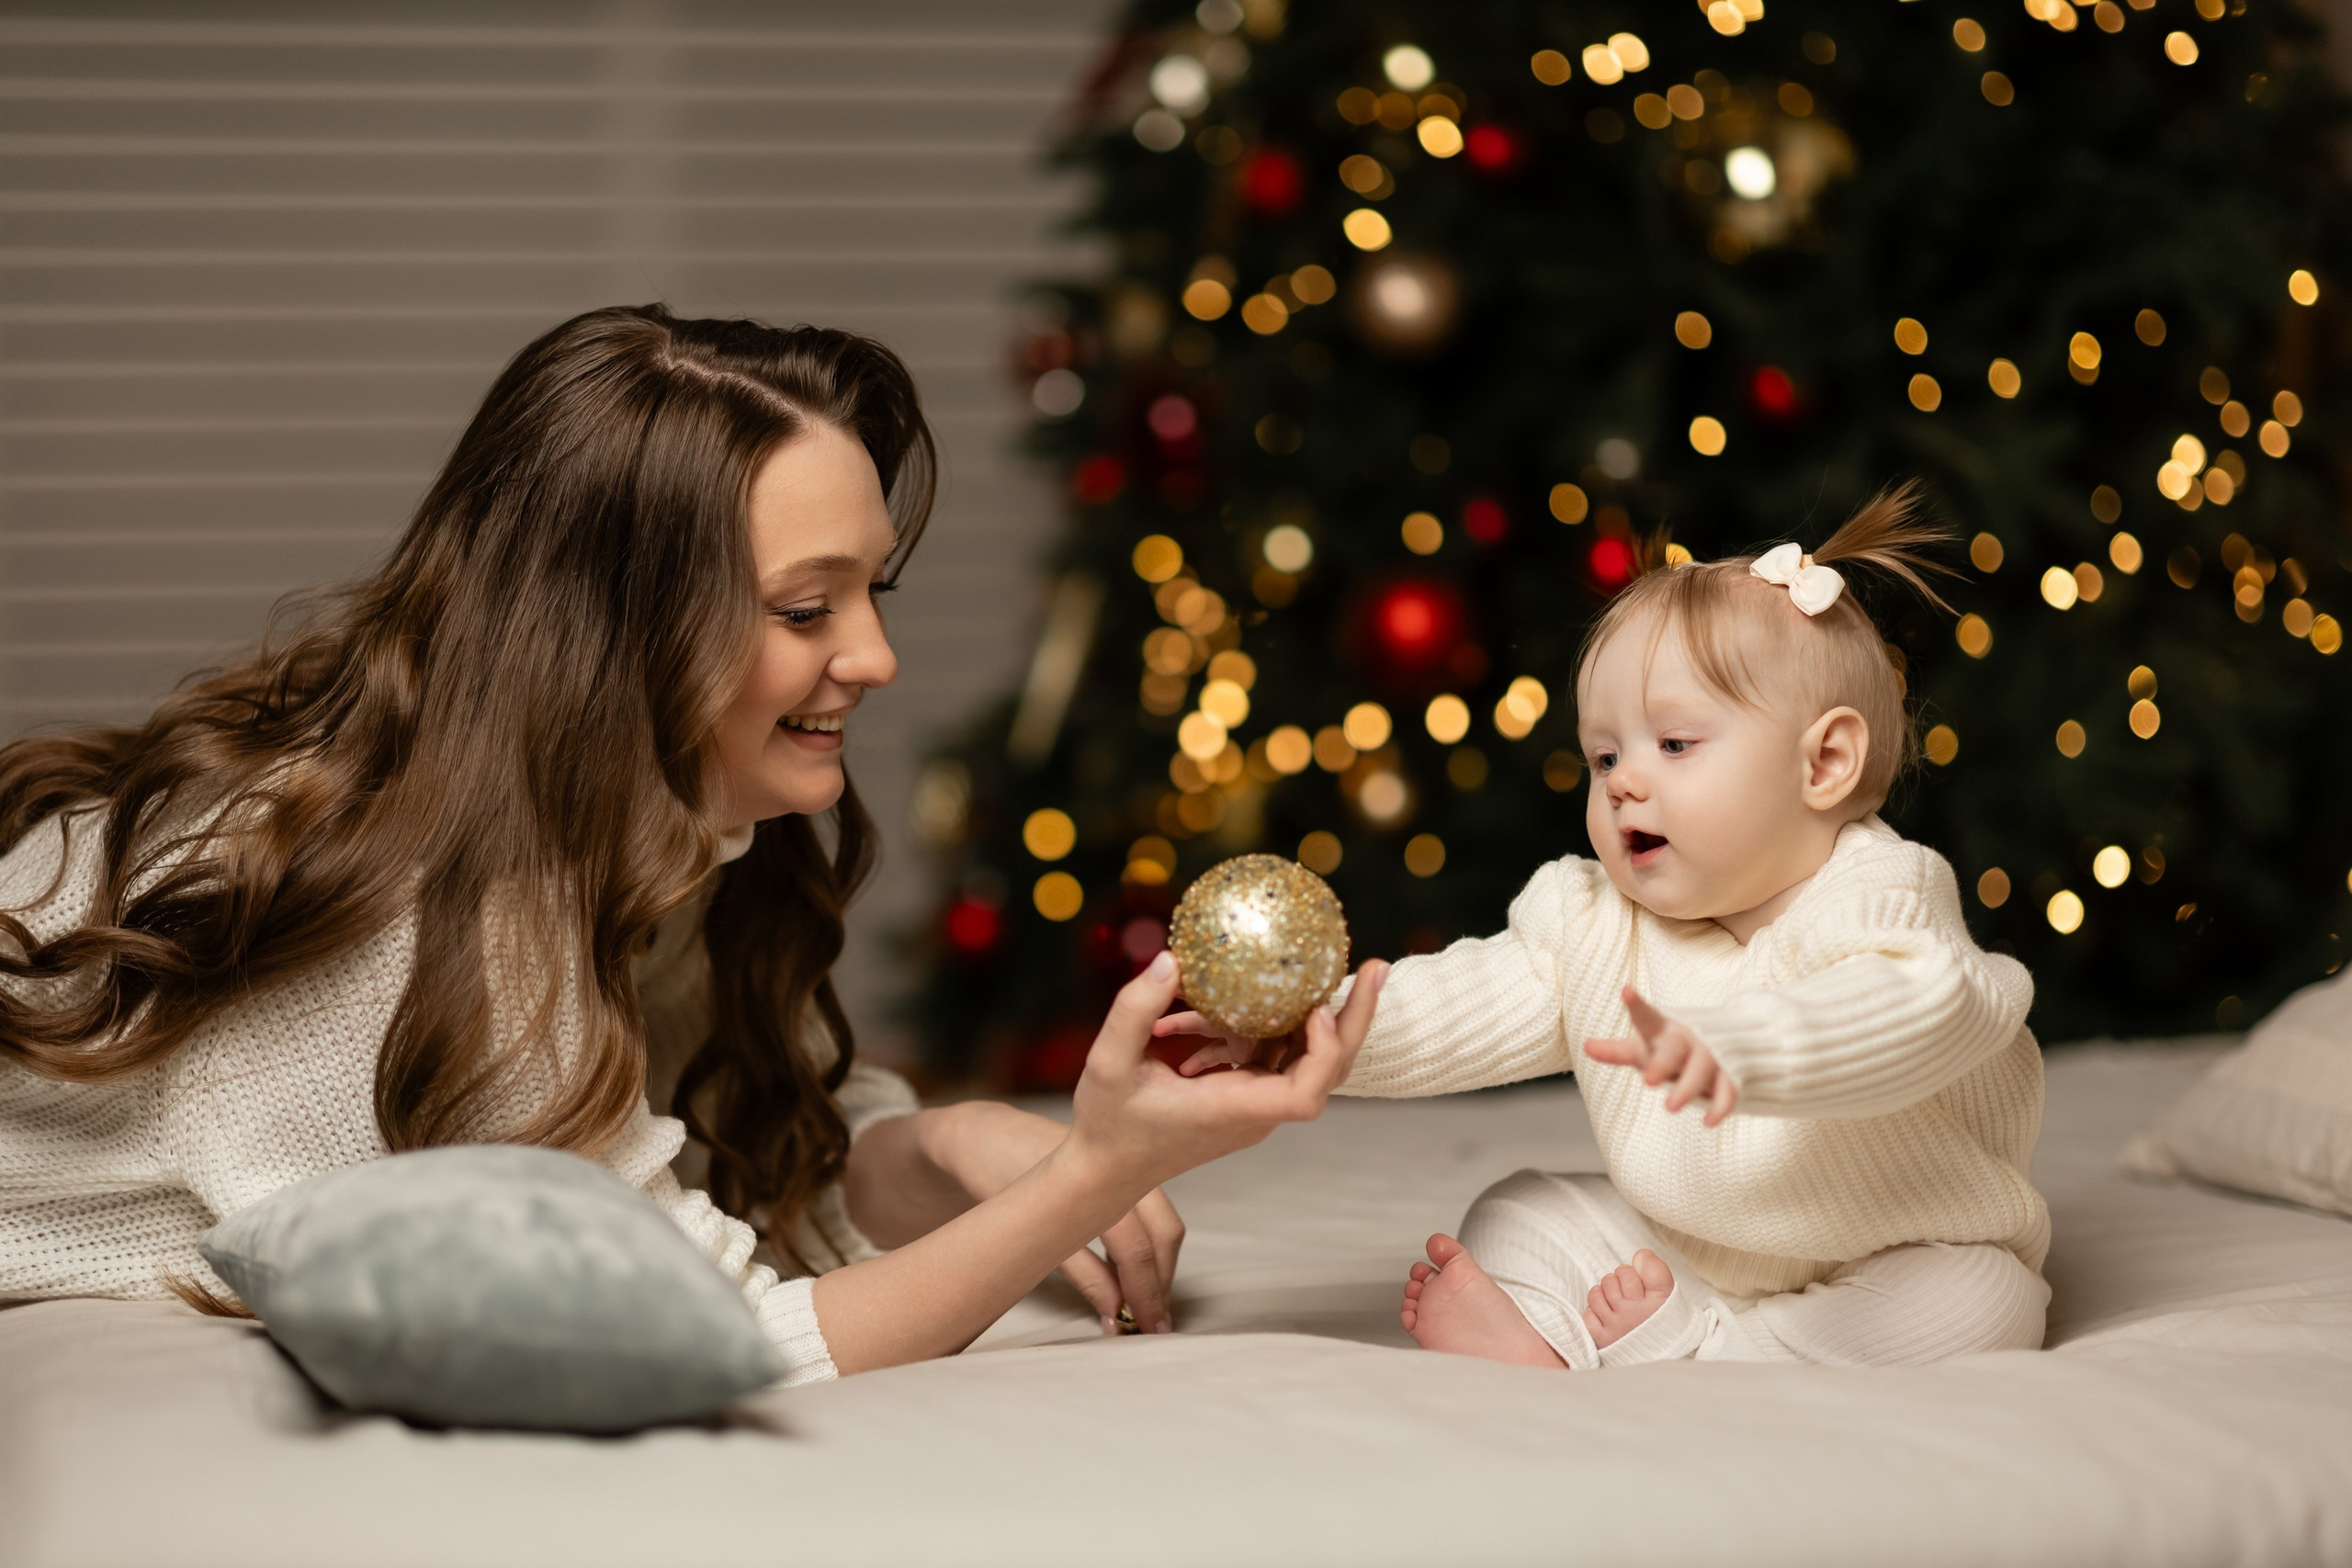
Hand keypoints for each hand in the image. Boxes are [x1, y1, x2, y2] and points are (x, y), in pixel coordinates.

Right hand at [921, 1101, 1187, 1334]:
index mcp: (1129, 1164)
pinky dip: (1099, 1290)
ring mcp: (1080, 1184)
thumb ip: (1121, 1215)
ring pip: (1128, 1246)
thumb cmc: (1041, 1165)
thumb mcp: (1087, 1182)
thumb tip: (1149, 1279)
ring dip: (1135, 1293)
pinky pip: (1081, 1255)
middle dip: (1157, 1288)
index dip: (1168, 1274)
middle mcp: (1114, 1170)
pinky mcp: (1042, 1202)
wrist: (979, 1136)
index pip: (1166, 1226)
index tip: (1163, 1308)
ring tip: (1130, 1324)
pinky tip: (1105, 1311)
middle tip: (1154, 1325)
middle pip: (1156, 1236)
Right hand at [1069, 952, 1388, 1193]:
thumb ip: (1134, 1009)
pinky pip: (1262, 1052)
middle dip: (1353, 1018)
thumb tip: (1171, 960)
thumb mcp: (1107, 1063)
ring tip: (1308, 964)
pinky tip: (1188, 1016)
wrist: (1103, 1169)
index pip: (1306, 1094)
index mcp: (1234, 1111)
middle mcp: (1255, 1111)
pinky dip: (1245, 1026)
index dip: (1325, 1052)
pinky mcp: (1240, 1094)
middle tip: (1378, 966)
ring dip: (1300, 1011)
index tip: (1318, 1008)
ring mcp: (1252, 1104)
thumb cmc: (1106, 1126)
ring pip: (1298, 1055)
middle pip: (1326, 1069)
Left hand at [1583, 986, 1739, 1126]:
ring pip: (1701, 1070)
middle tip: (1647, 1082)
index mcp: (1663, 1030)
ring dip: (1687, 1088)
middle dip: (1662, 1064)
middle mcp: (1686, 1040)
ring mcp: (1710, 1056)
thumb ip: (1616, 1051)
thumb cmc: (1669, 1049)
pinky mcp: (1729, 1075)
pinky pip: (1728, 1091)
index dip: (1636, 1005)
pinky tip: (1708, 1122)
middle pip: (1674, 1049)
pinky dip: (1719, 1107)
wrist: (1723, 1045)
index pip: (1646, 1017)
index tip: (1625, 990)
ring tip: (1670, 1108)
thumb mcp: (1642, 1049)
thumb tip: (1586, 1046)